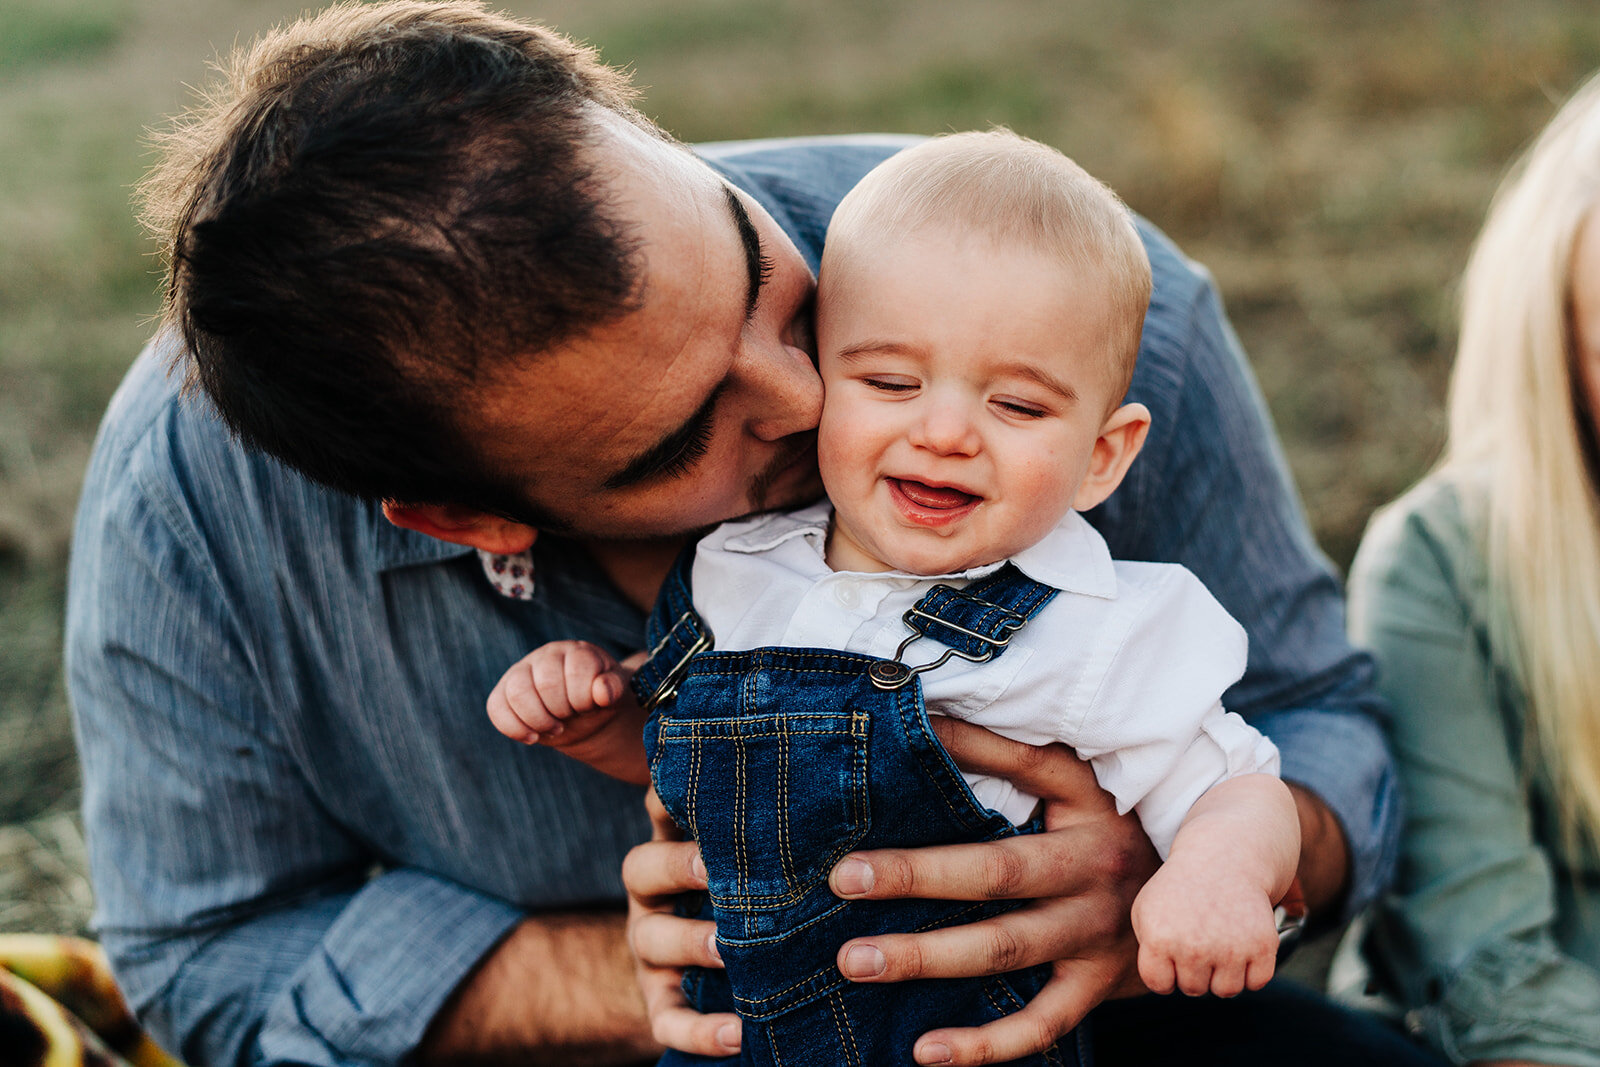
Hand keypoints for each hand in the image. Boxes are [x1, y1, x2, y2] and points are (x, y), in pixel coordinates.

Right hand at [487, 640, 630, 746]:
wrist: (582, 715)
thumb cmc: (599, 699)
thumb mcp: (614, 693)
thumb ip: (613, 687)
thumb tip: (602, 691)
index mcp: (576, 651)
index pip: (577, 669)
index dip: (584, 697)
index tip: (589, 706)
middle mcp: (546, 656)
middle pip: (547, 683)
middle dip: (563, 710)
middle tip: (571, 717)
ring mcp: (521, 672)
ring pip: (518, 692)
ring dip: (539, 719)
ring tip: (555, 728)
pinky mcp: (503, 692)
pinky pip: (496, 708)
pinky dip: (514, 728)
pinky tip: (533, 737)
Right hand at [622, 789, 742, 1058]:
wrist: (731, 963)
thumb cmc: (757, 885)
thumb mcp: (754, 851)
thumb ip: (762, 818)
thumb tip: (799, 760)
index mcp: (673, 844)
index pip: (659, 810)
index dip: (671, 798)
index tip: (702, 794)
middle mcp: (653, 893)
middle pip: (642, 868)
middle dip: (677, 867)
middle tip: (715, 868)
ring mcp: (651, 948)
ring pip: (652, 941)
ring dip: (690, 942)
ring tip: (728, 949)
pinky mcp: (660, 1001)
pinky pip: (667, 1020)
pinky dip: (700, 1031)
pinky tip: (738, 1034)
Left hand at [826, 718, 1157, 1065]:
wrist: (1202, 904)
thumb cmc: (1108, 832)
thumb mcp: (1079, 786)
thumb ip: (1009, 756)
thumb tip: (925, 718)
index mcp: (1088, 804)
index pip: (1029, 766)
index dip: (969, 748)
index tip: (902, 743)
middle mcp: (1093, 868)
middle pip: (998, 871)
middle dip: (916, 875)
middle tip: (844, 879)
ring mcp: (1096, 933)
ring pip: (1004, 949)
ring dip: (926, 957)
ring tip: (856, 960)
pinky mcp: (1097, 986)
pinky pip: (1039, 1024)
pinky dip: (984, 1044)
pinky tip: (926, 1051)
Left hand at [1129, 856, 1278, 997]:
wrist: (1222, 857)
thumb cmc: (1180, 888)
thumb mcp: (1146, 910)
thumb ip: (1146, 949)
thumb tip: (1163, 982)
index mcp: (1159, 939)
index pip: (1159, 985)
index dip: (1166, 971)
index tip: (1171, 950)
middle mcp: (1194, 948)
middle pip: (1194, 989)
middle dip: (1194, 970)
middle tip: (1199, 938)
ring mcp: (1230, 949)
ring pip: (1226, 990)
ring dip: (1223, 973)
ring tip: (1219, 942)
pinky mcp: (1262, 946)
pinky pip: (1256, 982)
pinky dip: (1252, 970)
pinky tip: (1242, 944)